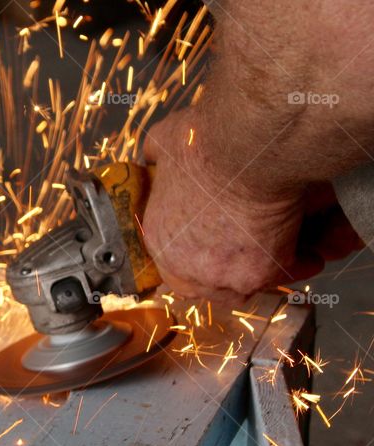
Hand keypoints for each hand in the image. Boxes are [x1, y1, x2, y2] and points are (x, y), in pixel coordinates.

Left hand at [141, 110, 360, 303]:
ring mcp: (220, 275)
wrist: (245, 146)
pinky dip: (298, 263)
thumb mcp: (164, 144)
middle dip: (226, 275)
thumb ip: (157, 157)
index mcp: (159, 239)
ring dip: (259, 273)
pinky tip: (308, 253)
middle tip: (247, 259)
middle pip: (204, 287)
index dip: (196, 259)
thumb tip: (153, 155)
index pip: (172, 268)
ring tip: (279, 254)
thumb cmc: (208, 141)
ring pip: (243, 287)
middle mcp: (184, 266)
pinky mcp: (258, 275)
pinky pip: (283, 276)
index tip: (215, 250)